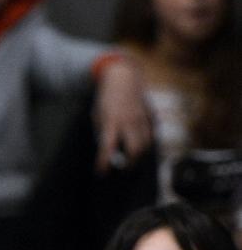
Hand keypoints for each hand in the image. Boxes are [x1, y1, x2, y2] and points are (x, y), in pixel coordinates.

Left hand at [93, 57, 152, 172]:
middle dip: (130, 163)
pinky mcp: (149, 114)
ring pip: (146, 143)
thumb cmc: (107, 99)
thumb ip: (103, 133)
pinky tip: (141, 147)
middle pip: (135, 149)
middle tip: (123, 170)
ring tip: (132, 160)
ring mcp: (141, 117)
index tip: (101, 172)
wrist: (122, 76)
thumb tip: (109, 152)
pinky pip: (151, 134)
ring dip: (140, 155)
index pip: (108, 147)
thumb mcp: (98, 116)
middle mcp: (128, 120)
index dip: (104, 162)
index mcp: (112, 121)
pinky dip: (146, 143)